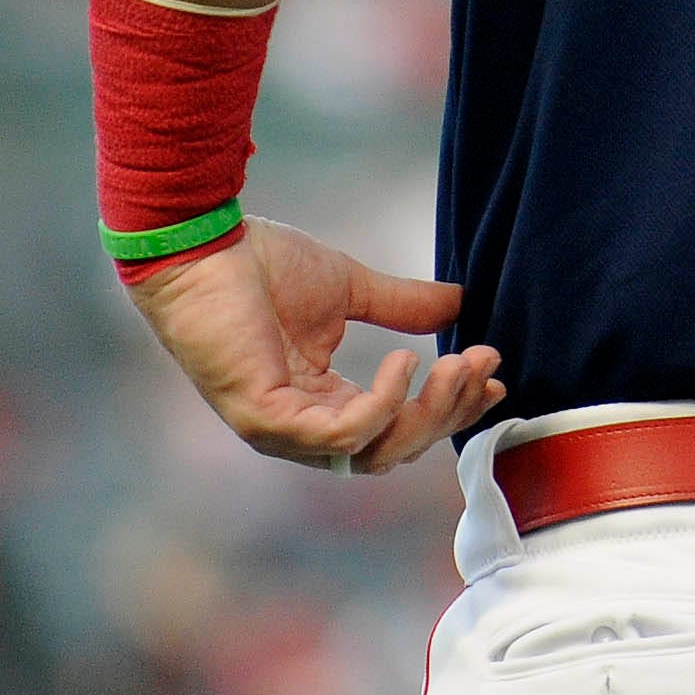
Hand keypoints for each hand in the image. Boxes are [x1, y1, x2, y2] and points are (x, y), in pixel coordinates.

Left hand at [125, 216, 503, 474]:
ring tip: (452, 363)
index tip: (493, 373)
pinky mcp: (264, 419)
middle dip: (449, 411)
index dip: (448, 409)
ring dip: (426, 412)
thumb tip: (460, 304)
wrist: (202, 243)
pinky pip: (340, 434)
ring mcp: (280, 430)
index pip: (394, 428)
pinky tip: (404, 360)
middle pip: (395, 450)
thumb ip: (401, 305)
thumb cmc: (260, 264)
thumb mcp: (349, 288)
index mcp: (319, 403)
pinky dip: (381, 405)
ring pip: (374, 451)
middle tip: (482, 363)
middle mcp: (301, 428)